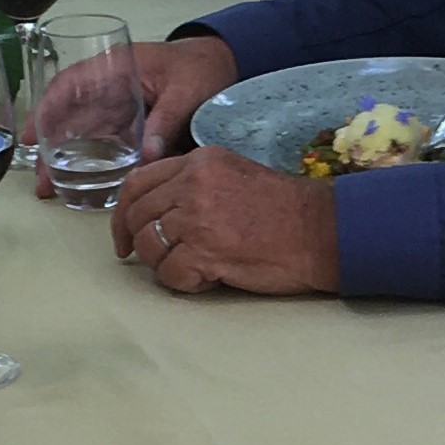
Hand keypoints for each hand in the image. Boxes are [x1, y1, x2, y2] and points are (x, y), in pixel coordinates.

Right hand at [28, 31, 227, 196]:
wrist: (222, 65)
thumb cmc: (201, 67)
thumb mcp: (186, 89)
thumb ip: (167, 120)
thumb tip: (147, 156)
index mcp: (116, 66)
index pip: (69, 84)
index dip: (46, 109)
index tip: (32, 138)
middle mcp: (110, 87)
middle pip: (69, 115)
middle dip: (49, 147)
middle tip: (40, 180)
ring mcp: (119, 106)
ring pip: (83, 133)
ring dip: (65, 159)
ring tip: (50, 189)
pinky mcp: (131, 124)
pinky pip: (105, 144)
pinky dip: (91, 163)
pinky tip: (80, 185)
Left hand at [110, 144, 339, 295]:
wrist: (321, 232)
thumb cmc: (285, 211)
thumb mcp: (234, 176)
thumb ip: (194, 183)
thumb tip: (158, 210)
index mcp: (199, 162)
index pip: (138, 182)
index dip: (123, 213)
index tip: (125, 236)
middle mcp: (193, 183)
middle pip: (138, 215)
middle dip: (137, 243)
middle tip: (151, 262)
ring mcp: (197, 217)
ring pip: (149, 246)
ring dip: (164, 265)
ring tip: (192, 268)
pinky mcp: (205, 250)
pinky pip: (170, 274)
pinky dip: (183, 283)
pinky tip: (207, 279)